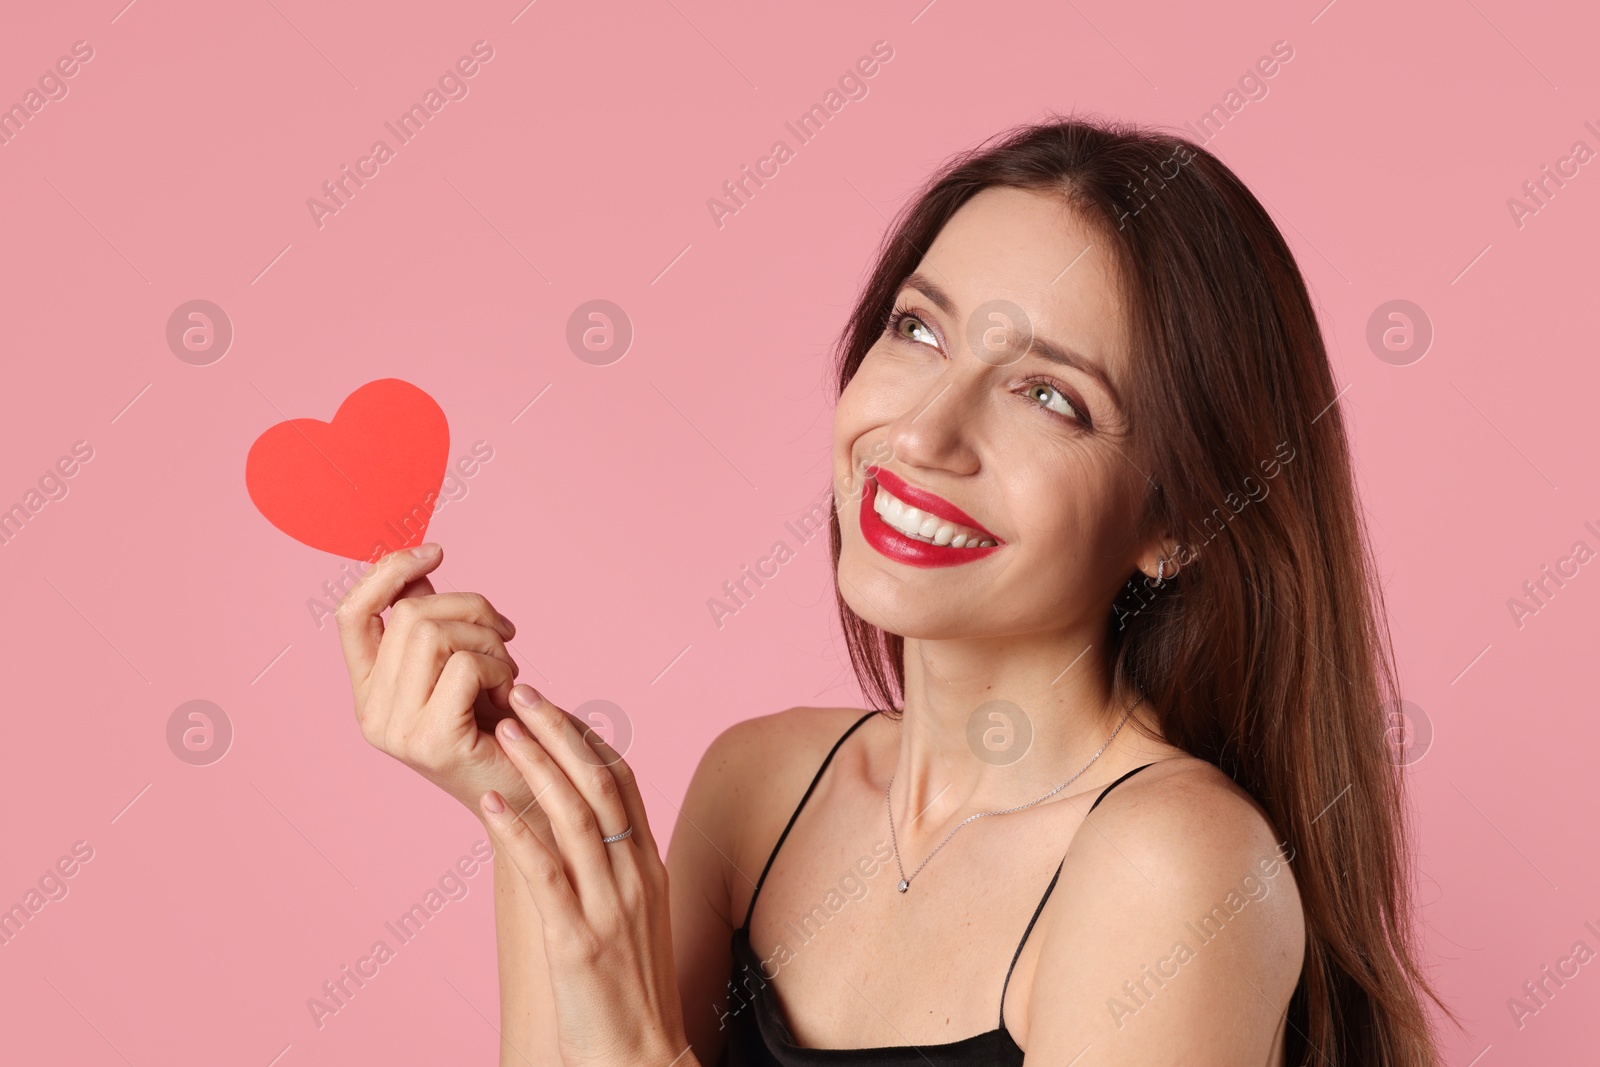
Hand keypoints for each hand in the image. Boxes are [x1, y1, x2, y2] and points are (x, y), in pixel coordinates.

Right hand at [335, 543, 546, 825]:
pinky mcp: (431, 742)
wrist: (536, 793)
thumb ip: (432, 624)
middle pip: (408, 615)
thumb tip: (418, 571)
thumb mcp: (460, 665)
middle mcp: (371, 714)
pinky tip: (511, 694)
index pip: (352, 614)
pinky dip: (498, 667)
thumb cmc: (504, 725)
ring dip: (488, 640)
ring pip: (434, 634)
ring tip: (507, 671)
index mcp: (369, 691)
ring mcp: (396, 732)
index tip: (436, 553)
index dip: (389, 571)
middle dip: (470, 608)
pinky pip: (463, 666)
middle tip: (505, 634)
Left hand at [480, 685, 694, 1066]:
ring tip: (504, 728)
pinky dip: (517, 835)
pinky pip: (546, 877)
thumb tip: (585, 825)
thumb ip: (616, 867)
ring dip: (538, 767)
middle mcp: (634, 877)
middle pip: (600, 784)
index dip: (586, 736)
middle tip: (522, 690)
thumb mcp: (637, 915)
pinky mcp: (579, 943)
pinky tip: (490, 806)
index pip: (623, 781)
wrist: (643, 1058)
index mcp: (648, 866)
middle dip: (560, 731)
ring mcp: (610, 908)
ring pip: (577, 818)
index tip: (551, 705)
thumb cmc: (634, 992)